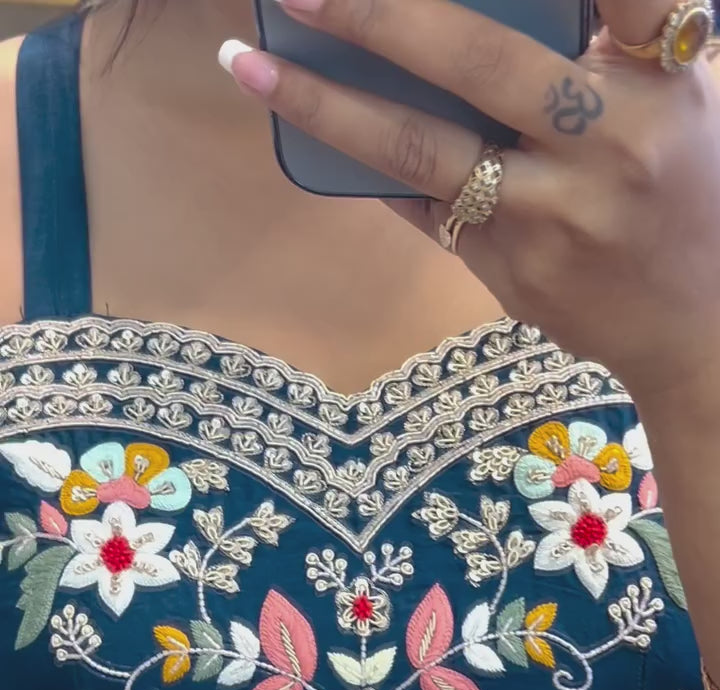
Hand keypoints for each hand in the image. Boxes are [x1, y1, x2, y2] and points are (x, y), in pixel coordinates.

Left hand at [220, 0, 719, 397]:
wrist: (696, 328)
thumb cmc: (685, 196)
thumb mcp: (672, 105)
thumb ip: (603, 53)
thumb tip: (451, 22)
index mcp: (657, 85)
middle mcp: (607, 145)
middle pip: (476, 62)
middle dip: (378, 15)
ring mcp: (550, 217)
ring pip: (420, 149)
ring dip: (324, 104)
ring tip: (250, 64)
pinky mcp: (511, 272)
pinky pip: (425, 208)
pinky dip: (370, 167)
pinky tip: (311, 134)